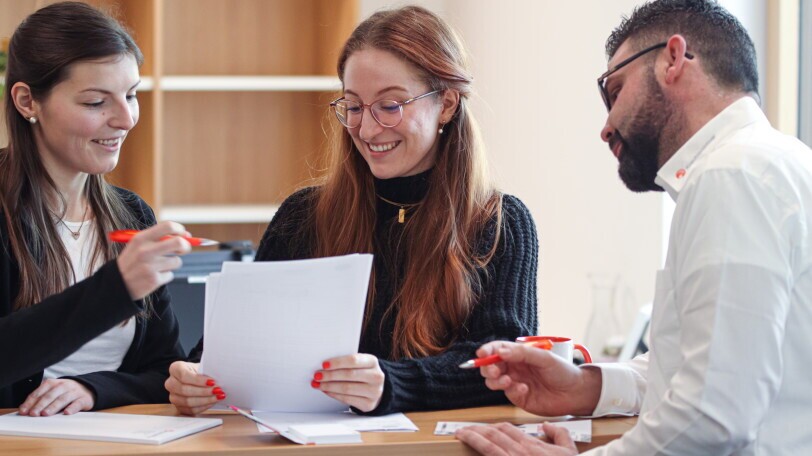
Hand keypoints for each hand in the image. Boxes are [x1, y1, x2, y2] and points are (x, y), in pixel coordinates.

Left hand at [18, 379, 94, 415]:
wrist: (87, 389)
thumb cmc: (65, 392)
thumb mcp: (52, 392)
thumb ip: (39, 399)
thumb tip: (24, 409)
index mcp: (53, 383)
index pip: (39, 392)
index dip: (31, 402)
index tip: (24, 411)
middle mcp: (63, 386)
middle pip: (50, 395)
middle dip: (40, 405)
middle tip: (33, 414)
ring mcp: (74, 392)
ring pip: (62, 399)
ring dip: (53, 407)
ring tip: (45, 414)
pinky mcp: (84, 399)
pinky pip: (77, 403)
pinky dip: (72, 408)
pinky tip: (66, 413)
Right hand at [117, 221, 191, 299]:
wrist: (116, 283)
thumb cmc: (132, 261)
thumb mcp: (138, 245)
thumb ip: (159, 238)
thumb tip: (186, 236)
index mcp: (141, 238)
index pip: (168, 226)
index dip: (180, 229)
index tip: (183, 235)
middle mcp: (145, 251)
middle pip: (178, 243)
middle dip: (186, 246)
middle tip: (184, 249)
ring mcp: (150, 266)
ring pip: (177, 261)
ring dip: (172, 264)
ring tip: (158, 266)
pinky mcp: (154, 280)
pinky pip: (170, 275)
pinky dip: (165, 276)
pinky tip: (154, 276)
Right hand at [165, 361, 224, 414]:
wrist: (198, 378)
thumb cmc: (201, 371)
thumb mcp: (204, 366)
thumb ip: (208, 370)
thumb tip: (219, 376)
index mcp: (175, 368)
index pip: (183, 375)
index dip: (198, 380)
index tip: (212, 382)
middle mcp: (170, 383)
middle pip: (184, 390)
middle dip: (203, 391)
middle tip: (218, 390)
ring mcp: (173, 396)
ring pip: (187, 402)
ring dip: (205, 400)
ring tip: (218, 396)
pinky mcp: (179, 407)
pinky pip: (190, 410)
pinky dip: (203, 406)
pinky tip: (212, 402)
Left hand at [313, 354, 384, 411]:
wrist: (377, 388)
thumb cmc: (363, 373)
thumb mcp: (360, 363)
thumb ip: (346, 363)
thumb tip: (324, 366)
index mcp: (372, 362)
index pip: (354, 360)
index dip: (338, 362)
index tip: (324, 364)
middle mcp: (376, 377)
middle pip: (349, 375)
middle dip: (330, 375)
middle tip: (317, 375)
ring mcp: (374, 392)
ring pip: (347, 388)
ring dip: (329, 386)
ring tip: (318, 384)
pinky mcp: (368, 404)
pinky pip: (347, 399)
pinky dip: (334, 394)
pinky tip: (326, 390)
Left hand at [456, 422, 577, 455]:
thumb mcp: (569, 452)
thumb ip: (559, 434)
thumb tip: (547, 425)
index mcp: (532, 445)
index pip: (507, 429)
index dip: (492, 427)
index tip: (483, 428)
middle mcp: (520, 452)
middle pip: (494, 434)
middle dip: (477, 430)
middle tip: (464, 429)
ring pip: (488, 443)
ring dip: (472, 435)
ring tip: (461, 432)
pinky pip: (489, 455)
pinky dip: (476, 445)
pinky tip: (467, 442)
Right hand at [477, 341, 600, 416]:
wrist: (576, 393)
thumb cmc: (563, 371)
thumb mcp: (544, 357)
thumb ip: (522, 353)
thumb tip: (500, 351)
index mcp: (518, 354)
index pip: (496, 349)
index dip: (487, 350)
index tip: (481, 353)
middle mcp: (513, 367)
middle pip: (490, 366)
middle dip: (487, 368)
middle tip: (494, 371)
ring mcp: (514, 383)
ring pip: (493, 382)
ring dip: (497, 381)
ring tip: (509, 381)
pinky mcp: (518, 398)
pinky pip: (507, 394)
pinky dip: (512, 391)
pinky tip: (525, 389)